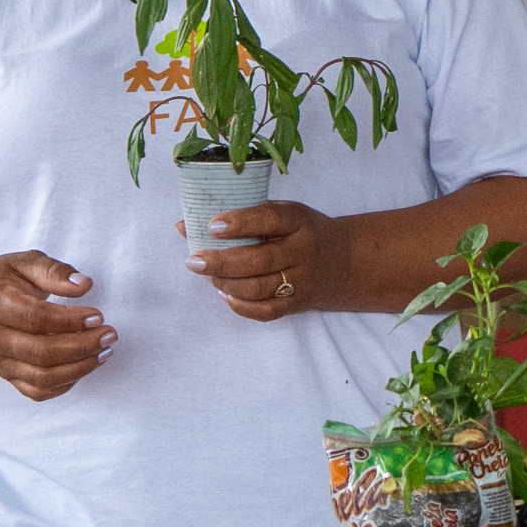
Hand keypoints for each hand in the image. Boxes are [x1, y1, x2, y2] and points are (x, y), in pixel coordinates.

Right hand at [0, 252, 111, 401]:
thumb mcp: (25, 262)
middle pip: (41, 353)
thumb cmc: (4, 280)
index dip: (71, 321)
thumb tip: (84, 285)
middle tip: (109, 334)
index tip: (98, 316)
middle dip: (82, 346)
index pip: (36, 319)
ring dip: (80, 368)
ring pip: (42, 377)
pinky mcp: (7, 375)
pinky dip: (66, 384)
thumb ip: (54, 271)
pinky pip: (37, 391)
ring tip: (105, 351)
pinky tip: (85, 365)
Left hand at [181, 201, 333, 320]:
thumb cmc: (300, 232)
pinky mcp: (298, 303)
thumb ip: (239, 217)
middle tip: (194, 261)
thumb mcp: (281, 214)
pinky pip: (266, 312)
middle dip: (221, 262)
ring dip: (226, 283)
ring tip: (209, 276)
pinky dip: (240, 306)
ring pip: (258, 288)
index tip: (212, 226)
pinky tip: (225, 294)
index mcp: (299, 221)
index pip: (270, 220)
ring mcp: (302, 280)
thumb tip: (183, 226)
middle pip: (259, 260)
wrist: (344, 261)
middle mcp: (303, 251)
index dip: (240, 223)